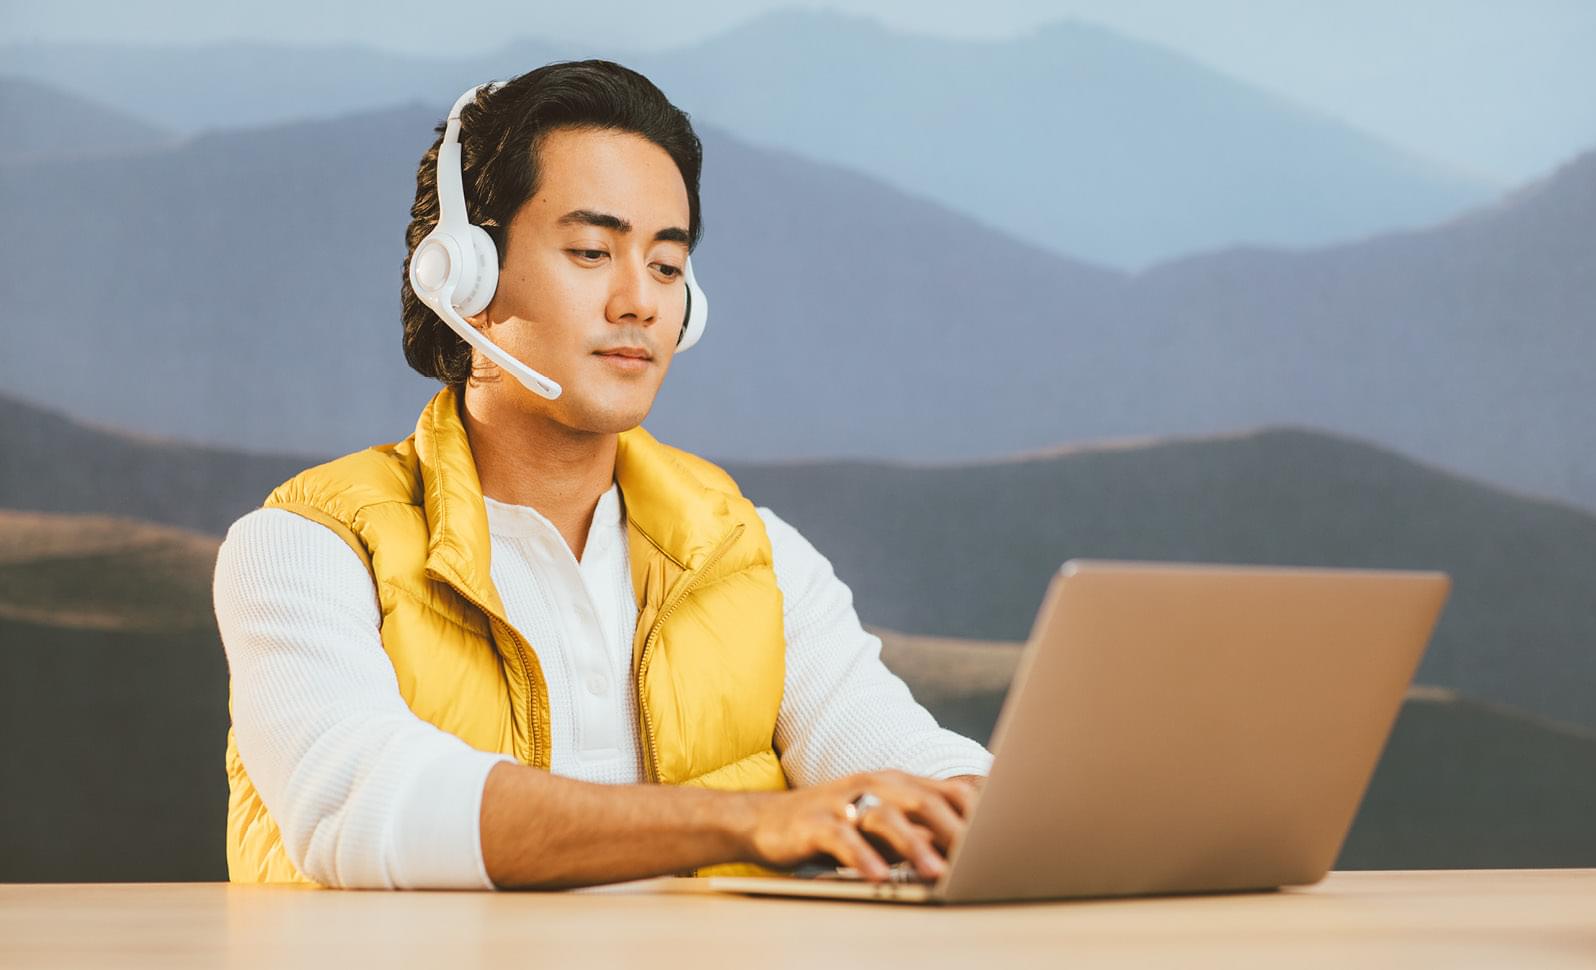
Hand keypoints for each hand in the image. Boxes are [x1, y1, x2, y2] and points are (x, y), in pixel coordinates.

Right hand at [741, 770, 978, 881]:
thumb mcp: (885, 825)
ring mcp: (845, 802)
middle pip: (924, 800)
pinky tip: (879, 878)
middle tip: (982, 857)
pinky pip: (844, 840)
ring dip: (915, 846)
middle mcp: (876, 785)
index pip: (949, 790)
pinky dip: (864, 859)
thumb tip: (974, 849)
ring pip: (887, 818)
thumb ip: (923, 829)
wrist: (767, 820)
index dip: (979, 812)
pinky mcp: (817, 823)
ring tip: (938, 873)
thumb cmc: (838, 827)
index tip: (1006, 837)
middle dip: (955, 829)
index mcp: (899, 784)